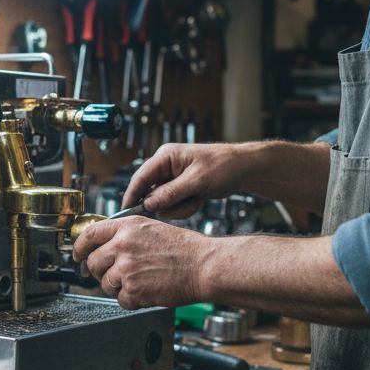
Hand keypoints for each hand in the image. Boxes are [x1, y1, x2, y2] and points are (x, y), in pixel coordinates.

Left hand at [71, 217, 213, 309]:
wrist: (203, 266)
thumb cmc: (184, 249)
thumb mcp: (152, 228)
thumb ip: (126, 234)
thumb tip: (105, 245)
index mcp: (127, 227)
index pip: (89, 235)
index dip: (79, 247)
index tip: (77, 255)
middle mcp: (123, 246)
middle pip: (93, 262)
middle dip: (101, 271)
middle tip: (115, 274)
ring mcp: (127, 269)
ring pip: (105, 283)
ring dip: (118, 287)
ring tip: (139, 282)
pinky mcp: (134, 290)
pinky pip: (120, 299)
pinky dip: (131, 300)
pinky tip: (146, 290)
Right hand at [123, 143, 252, 217]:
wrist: (243, 169)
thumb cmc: (222, 166)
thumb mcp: (196, 181)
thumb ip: (170, 193)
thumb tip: (146, 205)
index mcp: (165, 157)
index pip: (141, 177)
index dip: (132, 195)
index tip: (127, 213)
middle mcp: (165, 167)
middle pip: (150, 193)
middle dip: (167, 204)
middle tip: (184, 205)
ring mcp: (172, 178)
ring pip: (163, 202)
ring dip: (179, 207)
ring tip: (197, 200)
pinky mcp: (180, 188)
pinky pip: (174, 205)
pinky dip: (186, 207)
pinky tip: (199, 200)